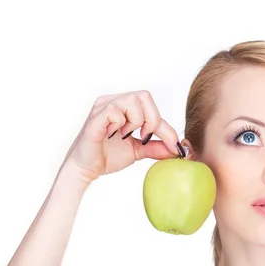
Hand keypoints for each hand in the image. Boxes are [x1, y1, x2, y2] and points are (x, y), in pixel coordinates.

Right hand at [62, 90, 181, 182]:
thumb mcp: (138, 150)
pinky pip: (114, 110)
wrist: (86, 169)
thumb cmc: (107, 156)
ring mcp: (103, 107)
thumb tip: (178, 149)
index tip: (174, 146)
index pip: (152, 107)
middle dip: (152, 120)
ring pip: (132, 100)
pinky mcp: (95, 117)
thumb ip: (156, 146)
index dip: (166, 127)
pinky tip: (114, 134)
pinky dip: (119, 123)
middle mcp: (114, 101)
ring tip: (125, 135)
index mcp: (124, 106)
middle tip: (144, 137)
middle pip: (144, 96)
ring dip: (135, 121)